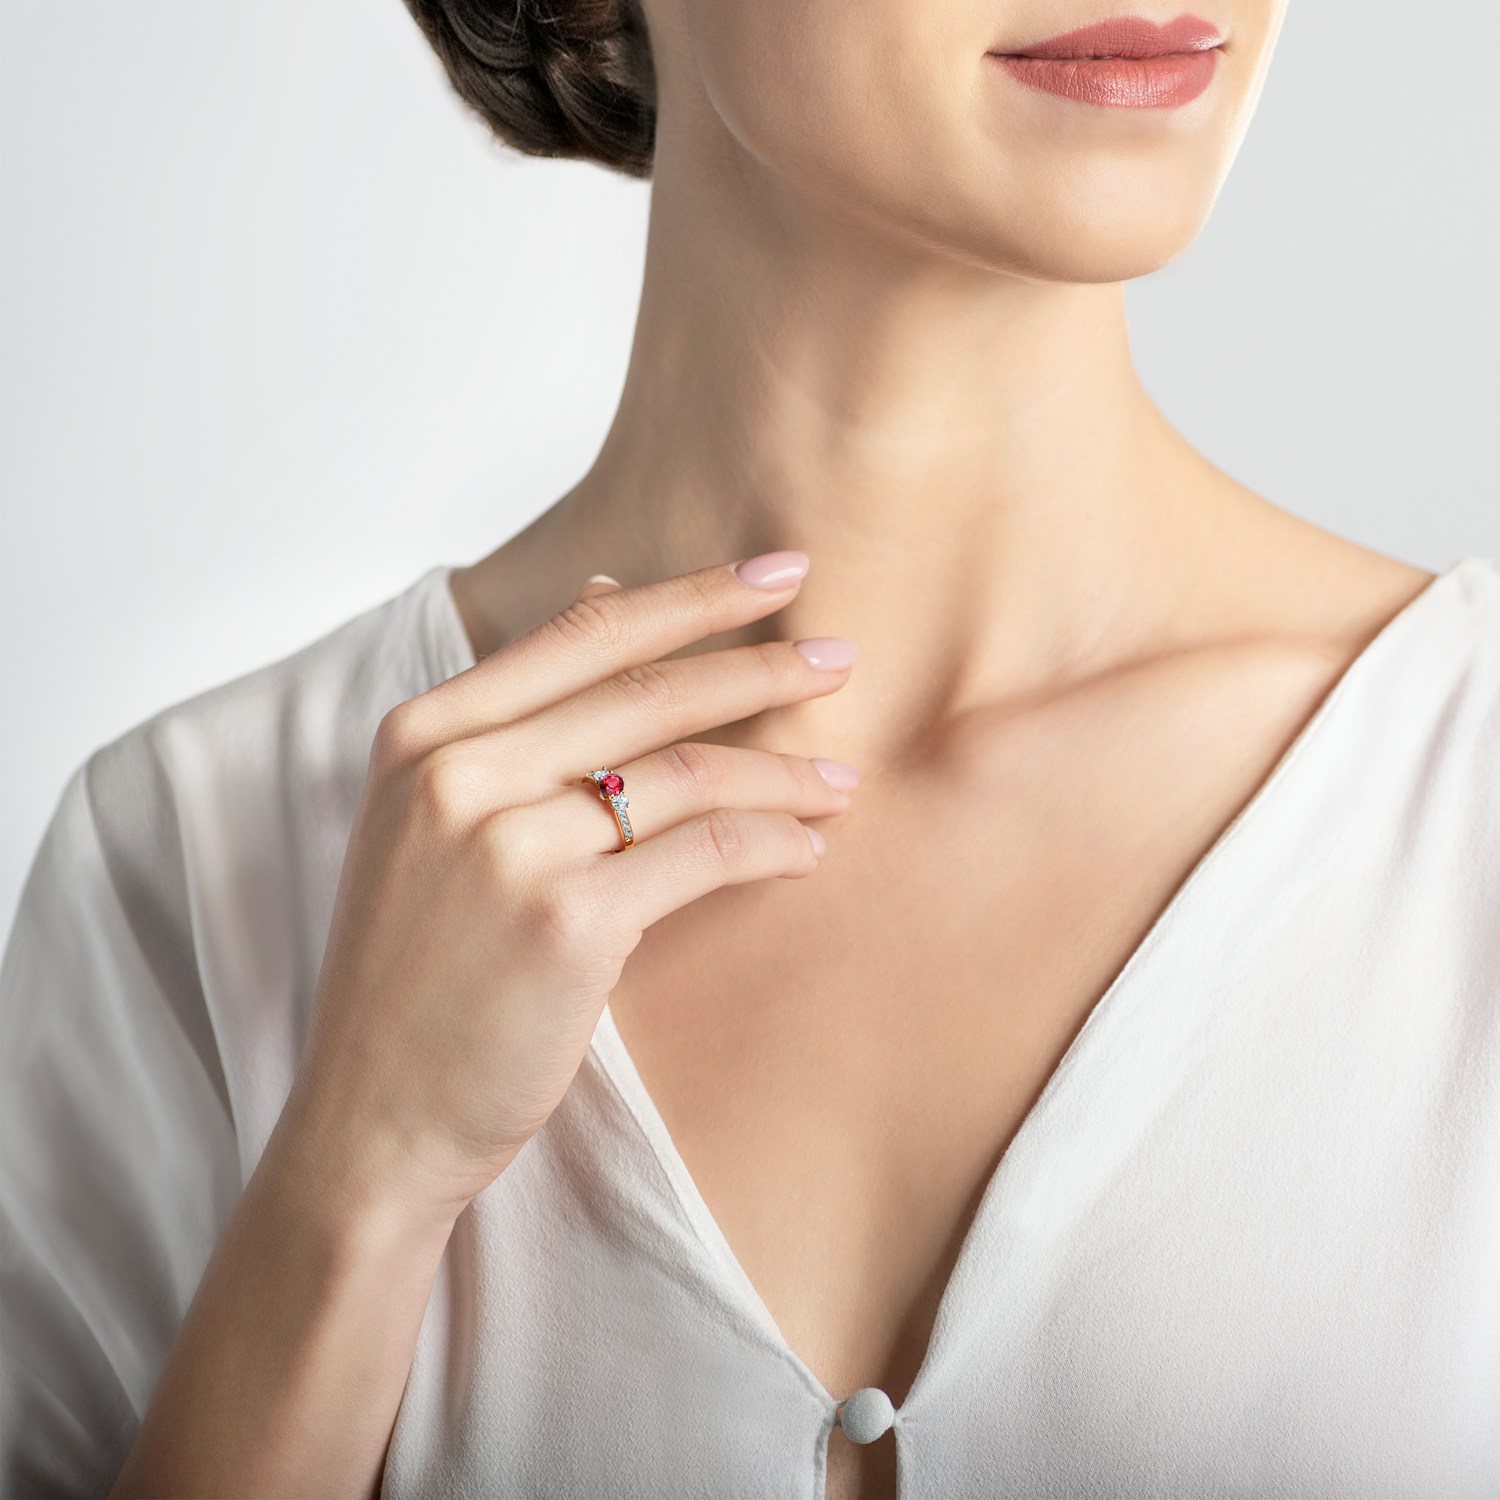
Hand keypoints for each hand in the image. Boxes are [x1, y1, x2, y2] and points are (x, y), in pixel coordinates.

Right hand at [281, 552, 857, 1231]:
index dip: (694, 595)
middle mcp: (458, 773)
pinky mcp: (565, 923)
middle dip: (761, 666)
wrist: (372, 1115)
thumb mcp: (431, 822)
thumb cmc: (418, 973)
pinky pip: (704, 854)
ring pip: (686, 771)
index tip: (779, 572)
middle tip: (843, 660)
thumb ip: (515, 713)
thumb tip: (603, 586)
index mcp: (424, 734)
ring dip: (782, 770)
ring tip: (840, 779)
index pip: (583, 631)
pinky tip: (807, 851)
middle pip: (646, 692)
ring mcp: (507, 846)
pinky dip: (770, 845)